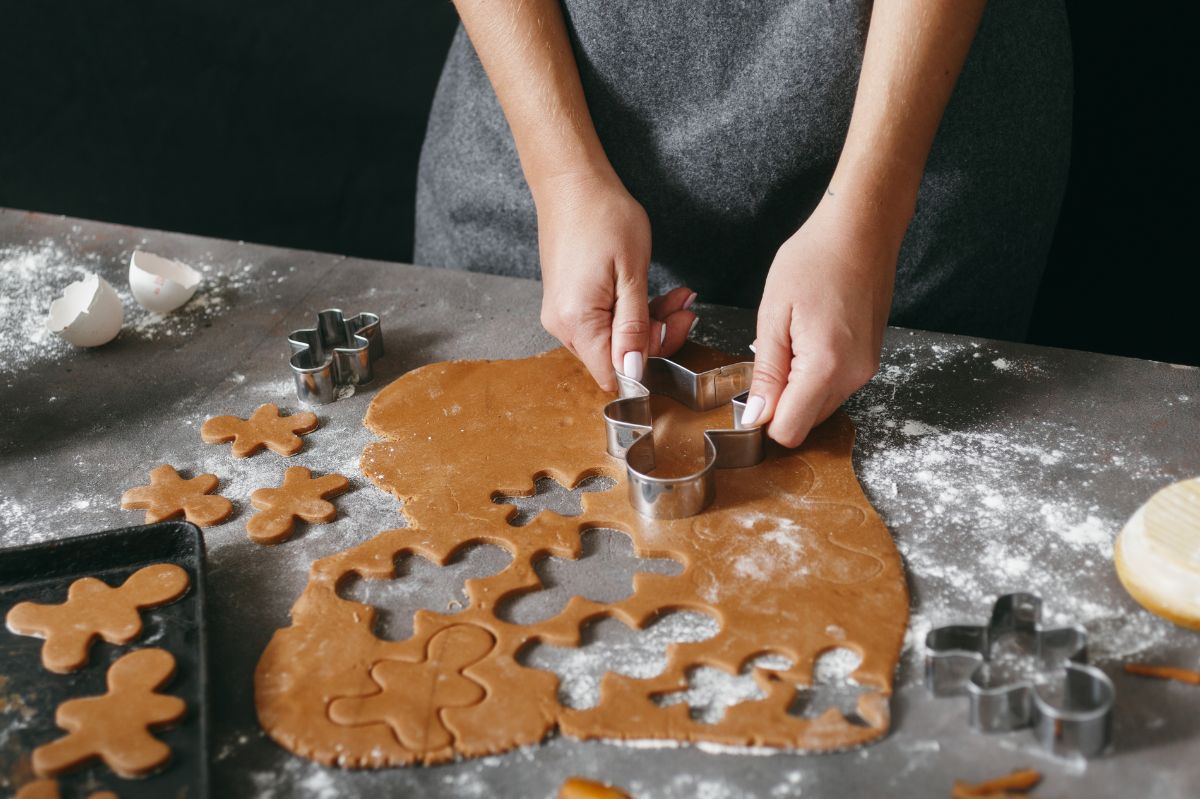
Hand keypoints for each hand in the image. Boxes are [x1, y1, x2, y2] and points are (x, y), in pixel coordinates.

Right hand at [536, 169, 696, 390]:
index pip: (612, 373)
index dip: (648, 364)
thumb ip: (634, 328)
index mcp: (576, 321)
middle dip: (655, 337)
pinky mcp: (567, 303)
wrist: (571, 183)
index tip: (676, 330)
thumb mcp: (631, 273)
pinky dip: (629, 313)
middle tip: (685, 307)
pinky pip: (602, 322)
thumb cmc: (603, 217)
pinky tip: (652, 294)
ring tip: (677, 296)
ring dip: (647, 323)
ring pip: (612, 340)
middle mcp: (562, 325)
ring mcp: (562, 314)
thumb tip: (633, 371)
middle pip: (614, 357)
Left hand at [740, 197, 899, 445]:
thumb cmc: (814, 259)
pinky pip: (835, 386)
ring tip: (791, 342)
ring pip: (821, 407)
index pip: (789, 430)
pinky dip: (814, 376)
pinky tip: (808, 338)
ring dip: (798, 389)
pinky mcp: (869, 360)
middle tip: (769, 357)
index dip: (763, 420)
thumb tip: (756, 417)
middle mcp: (852, 376)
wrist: (862, 229)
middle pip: (806, 423)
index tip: (750, 393)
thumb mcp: (774, 314)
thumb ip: (766, 372)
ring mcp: (865, 370)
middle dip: (781, 404)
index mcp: (825, 367)